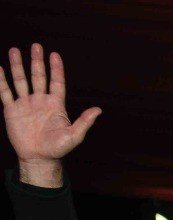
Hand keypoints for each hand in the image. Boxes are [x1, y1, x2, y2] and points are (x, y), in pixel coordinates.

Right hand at [1, 45, 99, 185]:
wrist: (39, 158)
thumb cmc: (58, 148)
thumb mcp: (75, 135)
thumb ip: (84, 121)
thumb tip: (99, 110)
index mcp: (56, 105)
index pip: (56, 82)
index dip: (56, 68)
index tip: (54, 54)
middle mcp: (40, 101)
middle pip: (38, 77)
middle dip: (36, 62)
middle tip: (35, 46)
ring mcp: (26, 104)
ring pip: (20, 81)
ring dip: (17, 66)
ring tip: (14, 50)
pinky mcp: (12, 110)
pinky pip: (5, 92)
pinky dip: (1, 81)